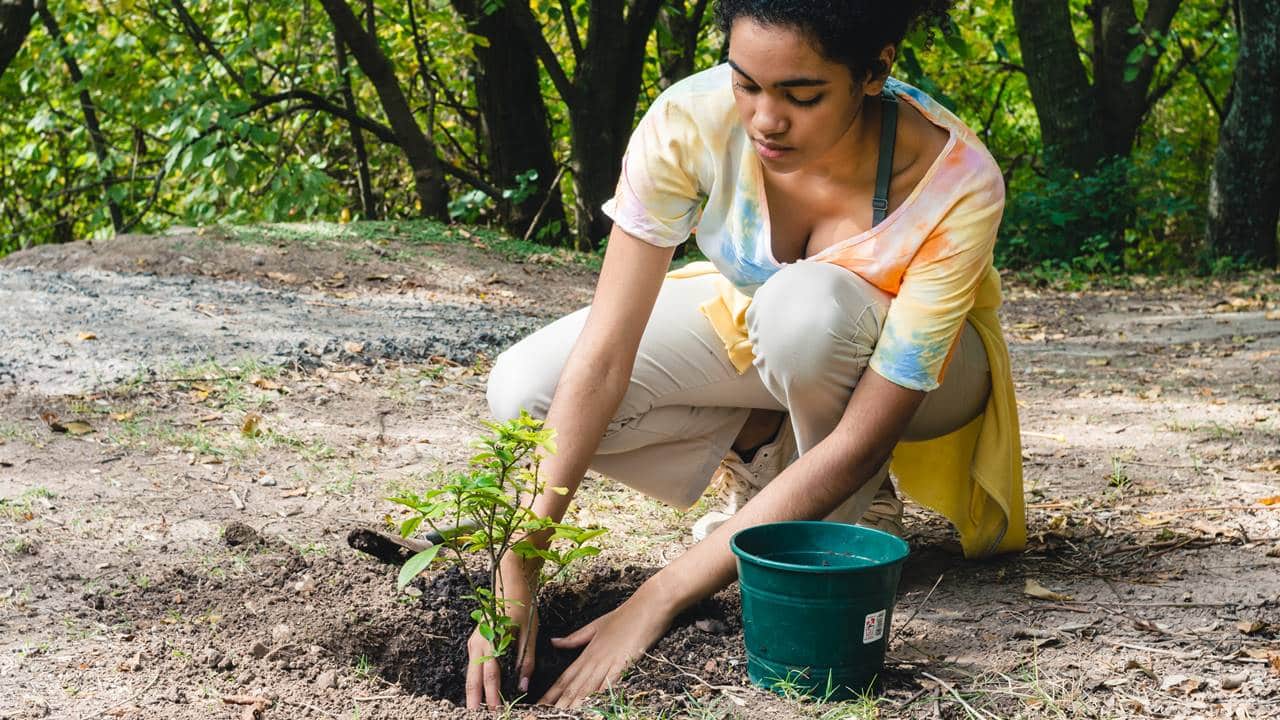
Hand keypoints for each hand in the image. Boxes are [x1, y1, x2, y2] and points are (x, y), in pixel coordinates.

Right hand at [465, 562, 536, 708]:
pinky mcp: (475, 642)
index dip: (492, 697)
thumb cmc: (522, 607)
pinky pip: (473, 665)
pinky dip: (476, 680)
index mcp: (491, 642)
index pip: (491, 677)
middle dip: (475, 700)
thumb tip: (523, 686)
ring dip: (474, 692)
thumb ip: (525, 662)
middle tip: (477, 717)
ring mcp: (474, 642)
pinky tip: (481, 691)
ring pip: (471, 673)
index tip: (495, 713)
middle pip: (473, 679)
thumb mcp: (529, 634)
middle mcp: (478, 644)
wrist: (510, 584)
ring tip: (478, 709)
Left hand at [537, 583, 676, 708]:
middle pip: (572, 687)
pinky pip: (609, 682)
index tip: (538, 705)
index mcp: (587, 652)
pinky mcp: (624, 662)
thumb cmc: (625, 614)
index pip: (564, 678)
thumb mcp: (596, 625)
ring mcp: (609, 661)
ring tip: (562, 714)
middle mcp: (594, 659)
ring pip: (587, 687)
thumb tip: (554, 642)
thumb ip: (575, 638)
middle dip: (558, 704)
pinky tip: (591, 704)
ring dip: (574, 703)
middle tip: (543, 715)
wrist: (649, 604)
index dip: (551, 694)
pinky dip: (599, 694)